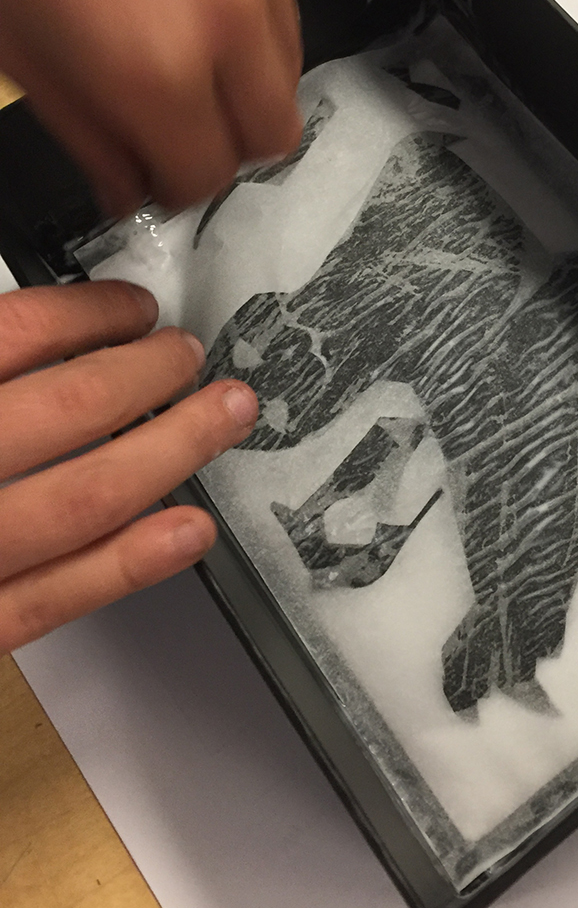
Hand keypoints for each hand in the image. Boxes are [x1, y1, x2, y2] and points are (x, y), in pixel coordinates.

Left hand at [0, 0, 309, 215]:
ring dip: (242, 54)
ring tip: (178, 9)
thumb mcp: (20, 44)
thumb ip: (89, 134)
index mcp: (154, 66)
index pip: (208, 175)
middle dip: (225, 132)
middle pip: (273, 129)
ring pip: (289, 50)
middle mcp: (227, 9)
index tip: (161, 164)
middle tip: (179, 106)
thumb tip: (131, 188)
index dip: (178, 179)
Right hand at [0, 280, 257, 652]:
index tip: (133, 310)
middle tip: (189, 357)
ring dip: (174, 449)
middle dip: (150, 373)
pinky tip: (192, 530)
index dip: (92, 313)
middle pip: (71, 403)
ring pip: (88, 496)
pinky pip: (55, 598)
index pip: (24, 334)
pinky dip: (130, 563)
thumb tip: (46, 334)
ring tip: (224, 416)